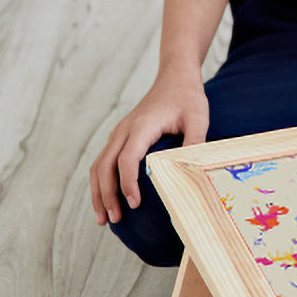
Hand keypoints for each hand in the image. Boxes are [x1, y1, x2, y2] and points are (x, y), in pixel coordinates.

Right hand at [89, 71, 209, 226]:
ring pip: (98, 166)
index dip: (127, 182)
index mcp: (142, 125)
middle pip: (105, 166)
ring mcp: (119, 133)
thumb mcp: (198, 118)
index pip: (127, 158)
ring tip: (104, 219)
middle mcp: (124, 130)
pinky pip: (103, 162)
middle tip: (115, 219)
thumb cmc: (188, 98)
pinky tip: (108, 200)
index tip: (133, 203)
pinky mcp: (120, 137)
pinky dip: (101, 182)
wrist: (174, 77)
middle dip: (107, 195)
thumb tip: (193, 170)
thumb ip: (195, 142)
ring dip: (98, 192)